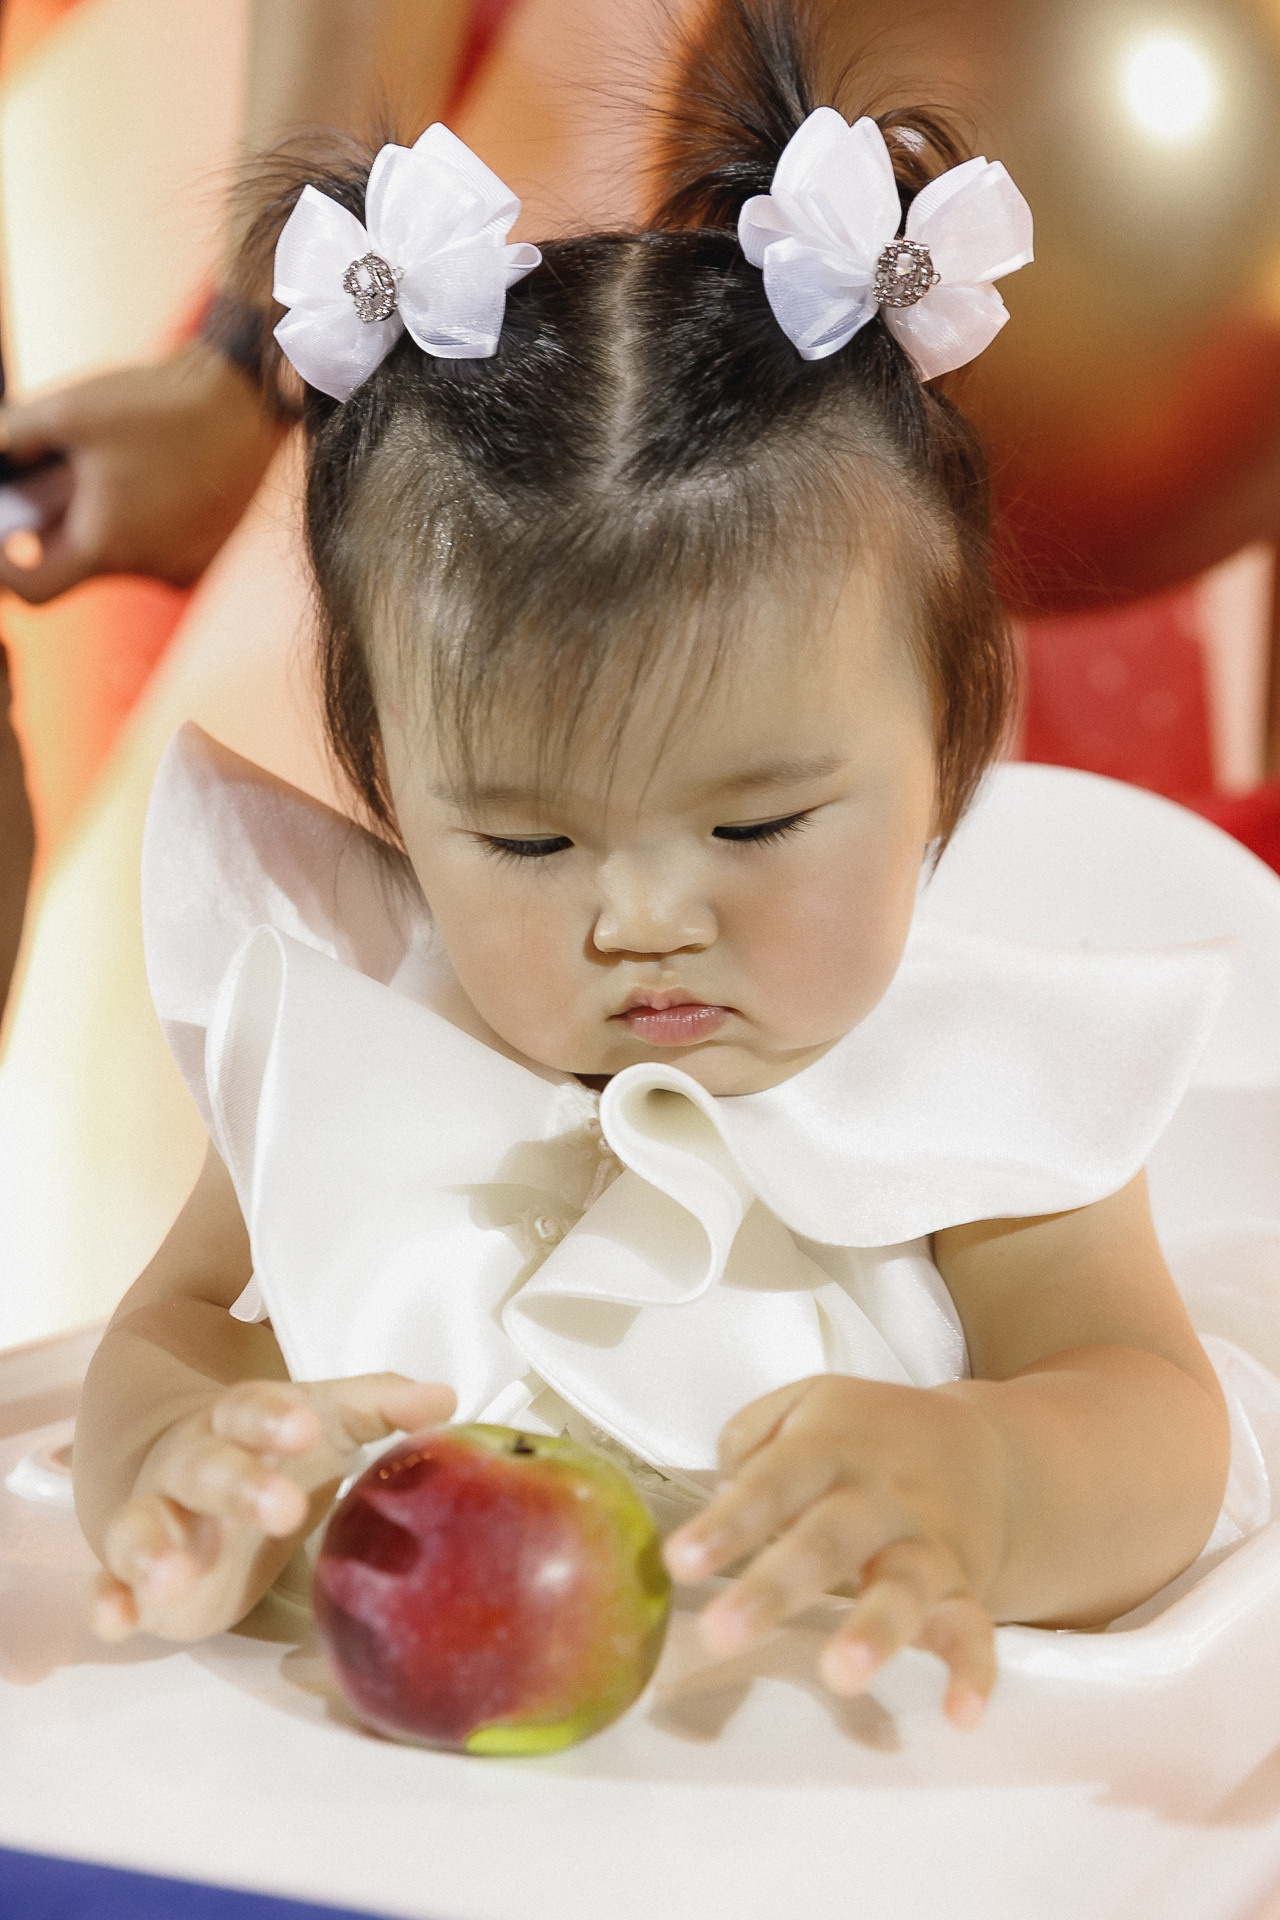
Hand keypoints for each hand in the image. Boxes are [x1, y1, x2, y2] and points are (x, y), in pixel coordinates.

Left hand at [0, 341, 287, 603]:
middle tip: (57, 480)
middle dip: (60, 527)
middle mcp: (147, 568)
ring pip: (122, 557)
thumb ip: (14, 434)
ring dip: (105, 523)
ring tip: (115, 468)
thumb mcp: (69, 411)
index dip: (8, 568)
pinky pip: (158, 551)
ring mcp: (182, 567)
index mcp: (105, 545)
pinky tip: (154, 478)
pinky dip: (143, 524)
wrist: (249, 403)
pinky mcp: (208, 556)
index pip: (34, 590)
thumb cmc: (161, 407)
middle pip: (80, 566)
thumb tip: (0, 451)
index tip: (5, 535)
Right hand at [90, 1373, 455, 1642]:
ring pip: (141, 1527)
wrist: (190, 1475)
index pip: (249, 1408)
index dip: (272, 1416)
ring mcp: (159, 1520)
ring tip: (171, 1575)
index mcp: (237, 1422)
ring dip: (151, 1549)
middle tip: (283, 1509)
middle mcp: (189, 1466)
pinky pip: (109, 1586)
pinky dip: (108, 1602)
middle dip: (237, 1483)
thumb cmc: (276, 1447)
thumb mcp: (325, 1420)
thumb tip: (446, 1398)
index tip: (302, 1427)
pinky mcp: (140, 1580)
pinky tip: (116, 1619)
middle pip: (203, 1468)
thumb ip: (378, 1405)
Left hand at [663, 1376, 1003, 1728]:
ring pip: (905, 1585)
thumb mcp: (806, 1404)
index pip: (772, 1481)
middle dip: (775, 1587)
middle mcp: (880, 1496)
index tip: (678, 1561)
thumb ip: (750, 1437)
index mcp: (830, 1449)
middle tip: (721, 1633)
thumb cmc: (869, 1436)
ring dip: (875, 1630)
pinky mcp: (964, 1586)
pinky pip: (975, 1629)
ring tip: (842, 1674)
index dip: (727, 1522)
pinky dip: (974, 1671)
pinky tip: (960, 1711)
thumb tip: (718, 1496)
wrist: (982, 1448)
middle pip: (828, 1540)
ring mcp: (926, 1543)